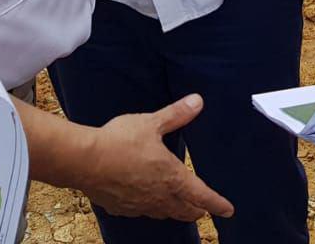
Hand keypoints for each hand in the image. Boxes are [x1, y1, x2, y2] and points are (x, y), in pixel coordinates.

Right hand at [82, 95, 233, 220]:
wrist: (86, 161)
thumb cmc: (121, 141)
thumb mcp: (152, 123)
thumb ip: (176, 114)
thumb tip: (198, 101)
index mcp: (172, 178)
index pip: (202, 195)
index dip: (217, 203)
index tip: (228, 210)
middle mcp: (159, 196)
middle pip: (185, 210)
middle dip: (197, 210)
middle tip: (205, 210)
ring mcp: (140, 205)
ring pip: (164, 213)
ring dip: (176, 211)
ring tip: (181, 208)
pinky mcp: (122, 207)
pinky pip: (142, 211)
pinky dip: (151, 207)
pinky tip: (146, 202)